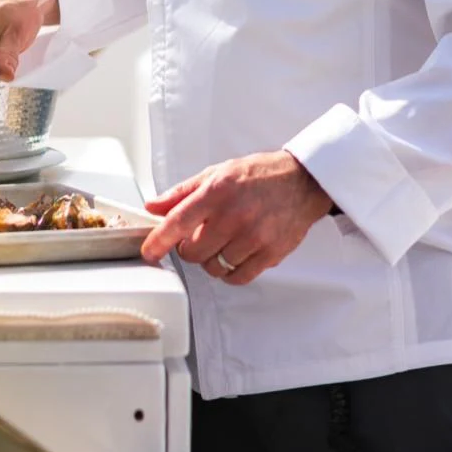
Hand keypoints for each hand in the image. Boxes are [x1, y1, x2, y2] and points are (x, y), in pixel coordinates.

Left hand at [141, 151, 334, 286]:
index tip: (149, 252)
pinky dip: (230, 272)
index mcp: (217, 192)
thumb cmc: (258, 176)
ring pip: (215, 267)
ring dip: (212, 260)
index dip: (158, 240)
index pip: (178, 221)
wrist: (302, 182)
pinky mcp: (271, 253)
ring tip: (222, 244)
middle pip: (194, 252)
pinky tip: (235, 256)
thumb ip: (182, 192)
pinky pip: (238, 277)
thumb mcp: (217, 173)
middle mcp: (235, 215)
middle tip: (199, 238)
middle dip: (190, 249)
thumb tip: (153, 207)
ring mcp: (254, 237)